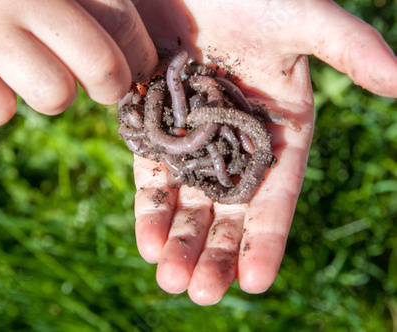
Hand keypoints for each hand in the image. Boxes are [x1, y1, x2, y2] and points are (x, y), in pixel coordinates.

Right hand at [0, 0, 157, 126]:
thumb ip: (92, 4)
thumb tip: (138, 55)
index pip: (126, 27)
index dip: (142, 59)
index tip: (138, 69)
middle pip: (104, 71)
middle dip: (110, 86)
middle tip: (99, 80)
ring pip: (54, 97)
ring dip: (50, 91)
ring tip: (29, 64)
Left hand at [133, 0, 396, 304]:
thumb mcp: (304, 20)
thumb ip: (350, 50)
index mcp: (278, 127)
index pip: (275, 195)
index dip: (265, 238)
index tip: (254, 281)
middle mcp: (234, 141)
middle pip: (226, 208)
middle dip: (214, 252)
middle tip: (201, 294)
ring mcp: (192, 136)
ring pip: (187, 200)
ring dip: (179, 241)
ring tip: (169, 279)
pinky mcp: (154, 124)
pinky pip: (152, 173)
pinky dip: (150, 207)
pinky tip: (147, 242)